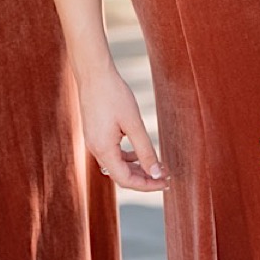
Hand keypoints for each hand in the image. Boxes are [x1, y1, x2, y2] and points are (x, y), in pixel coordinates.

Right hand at [77, 60, 165, 189]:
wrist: (93, 74)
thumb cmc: (114, 95)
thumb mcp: (134, 123)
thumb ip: (145, 150)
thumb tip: (156, 173)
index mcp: (104, 150)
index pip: (125, 180)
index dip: (146, 185)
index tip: (165, 183)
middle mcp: (96, 149)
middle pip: (120, 175)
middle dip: (143, 178)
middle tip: (165, 177)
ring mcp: (94, 142)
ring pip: (117, 164)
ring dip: (136, 168)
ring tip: (157, 166)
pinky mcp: (95, 134)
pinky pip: (112, 153)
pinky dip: (127, 157)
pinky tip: (140, 153)